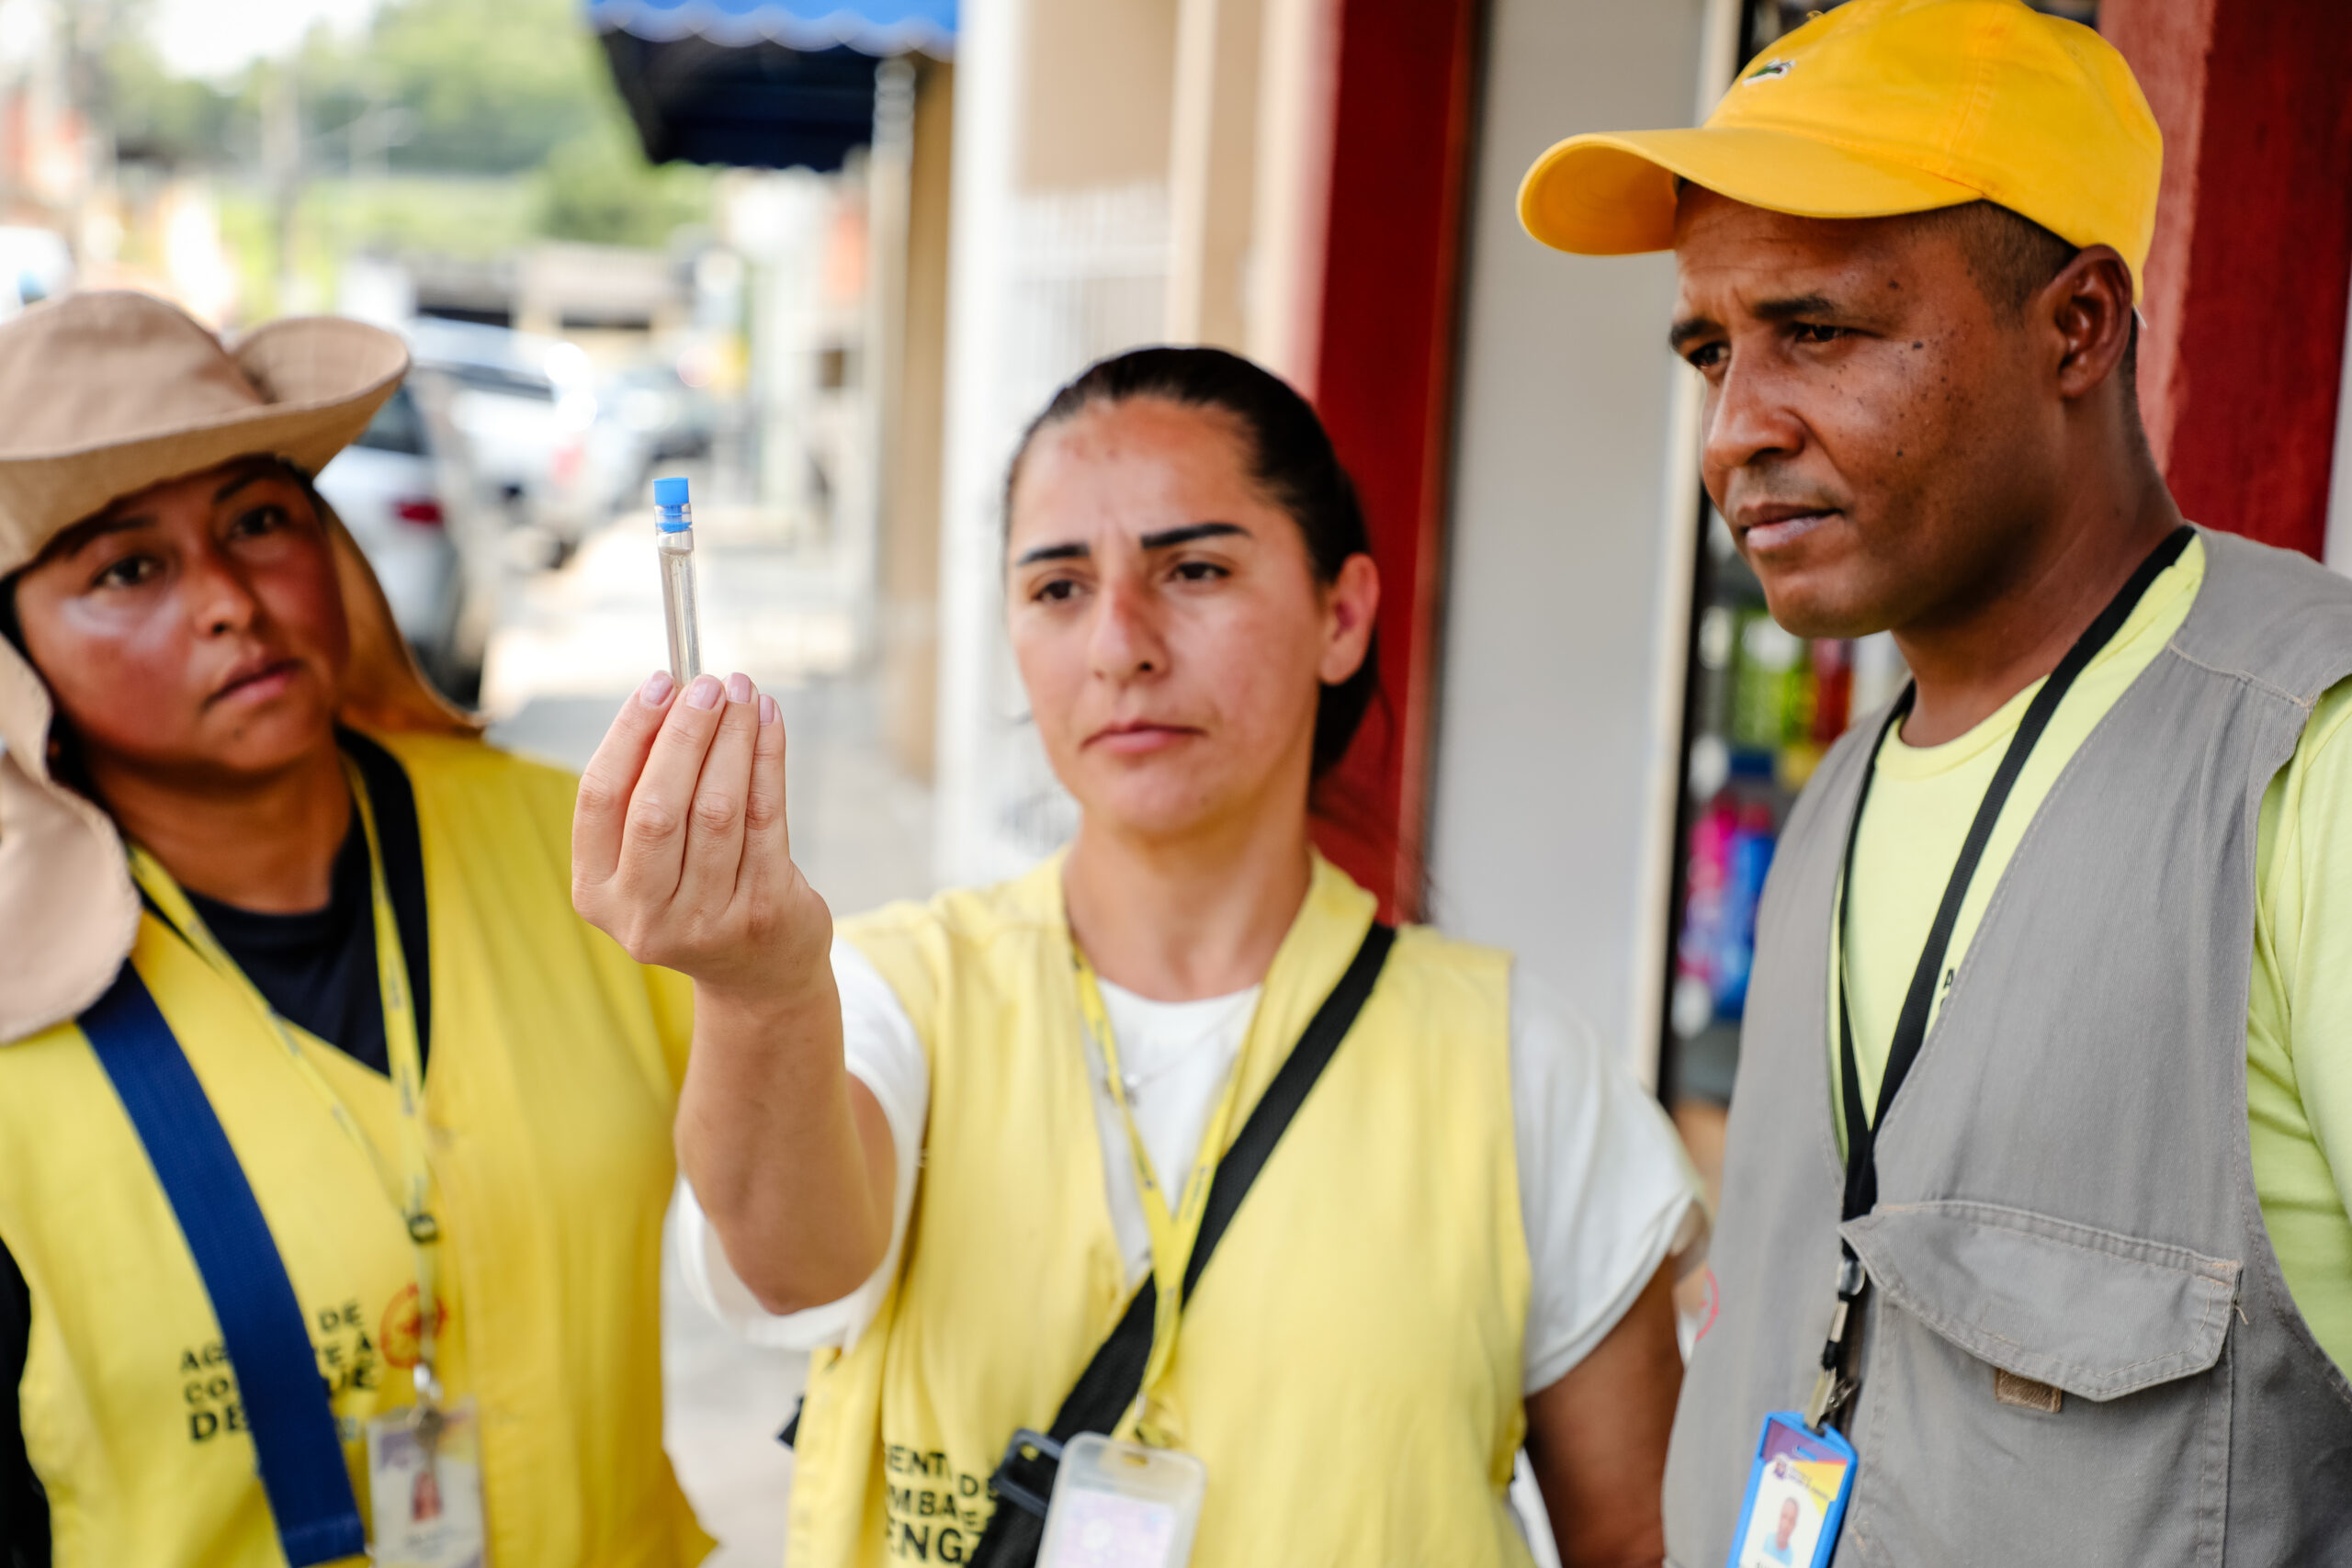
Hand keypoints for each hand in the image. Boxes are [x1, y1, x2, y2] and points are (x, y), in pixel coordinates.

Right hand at [572, 669, 831, 1002]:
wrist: (759, 972)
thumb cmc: (698, 891)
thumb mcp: (650, 858)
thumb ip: (647, 790)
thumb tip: (671, 693)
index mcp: (597, 893)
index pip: (599, 799)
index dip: (628, 734)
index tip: (658, 683)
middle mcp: (643, 915)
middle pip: (657, 805)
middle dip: (685, 733)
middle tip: (707, 685)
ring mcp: (704, 920)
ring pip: (717, 807)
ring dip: (733, 739)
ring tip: (745, 693)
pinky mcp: (762, 910)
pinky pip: (764, 817)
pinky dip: (768, 760)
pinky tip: (769, 723)